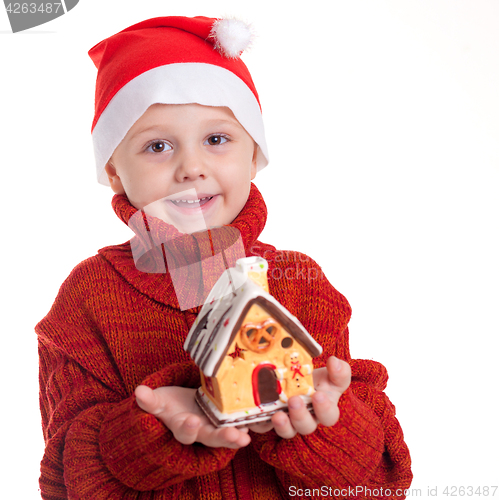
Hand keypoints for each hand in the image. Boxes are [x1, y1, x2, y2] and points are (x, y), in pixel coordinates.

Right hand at [135, 385, 250, 448]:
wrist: (182, 406)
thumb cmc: (169, 404)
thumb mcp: (158, 402)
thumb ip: (150, 400)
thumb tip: (138, 392)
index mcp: (183, 427)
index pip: (185, 432)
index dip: (188, 428)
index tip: (191, 421)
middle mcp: (202, 431)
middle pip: (213, 437)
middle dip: (224, 437)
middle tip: (236, 436)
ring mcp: (216, 426)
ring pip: (229, 433)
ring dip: (239, 434)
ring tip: (248, 435)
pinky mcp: (229, 418)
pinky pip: (242, 422)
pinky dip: (251, 422)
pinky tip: (262, 420)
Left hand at [248, 356, 350, 437]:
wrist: (294, 377)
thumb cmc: (316, 379)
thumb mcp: (331, 373)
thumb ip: (339, 370)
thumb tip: (335, 362)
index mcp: (324, 409)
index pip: (329, 416)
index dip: (324, 409)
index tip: (318, 395)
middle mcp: (306, 419)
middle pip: (306, 426)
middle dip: (300, 415)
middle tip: (294, 400)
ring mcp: (287, 421)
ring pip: (286, 431)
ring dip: (282, 425)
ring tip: (277, 415)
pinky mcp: (268, 420)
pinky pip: (263, 427)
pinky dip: (260, 423)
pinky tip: (256, 416)